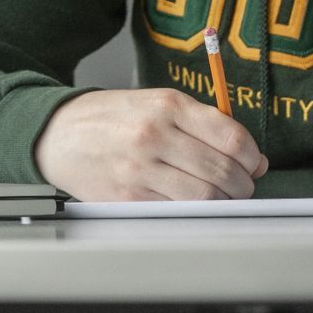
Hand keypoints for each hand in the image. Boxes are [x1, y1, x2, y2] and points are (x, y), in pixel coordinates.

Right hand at [34, 89, 267, 200]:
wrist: (58, 133)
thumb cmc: (111, 117)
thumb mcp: (157, 101)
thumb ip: (203, 123)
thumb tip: (249, 155)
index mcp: (168, 105)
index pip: (230, 136)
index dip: (252, 155)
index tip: (254, 162)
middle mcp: (155, 135)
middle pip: (222, 170)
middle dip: (243, 183)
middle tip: (244, 184)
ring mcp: (141, 169)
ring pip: (204, 196)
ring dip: (224, 201)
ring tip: (224, 196)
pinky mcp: (129, 197)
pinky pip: (177, 210)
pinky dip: (196, 211)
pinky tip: (196, 203)